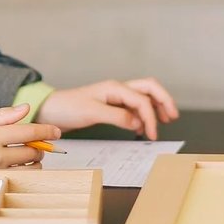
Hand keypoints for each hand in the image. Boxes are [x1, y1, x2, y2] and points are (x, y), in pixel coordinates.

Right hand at [0, 104, 60, 195]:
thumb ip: (2, 116)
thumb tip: (26, 109)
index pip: (29, 132)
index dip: (47, 131)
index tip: (57, 131)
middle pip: (33, 152)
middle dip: (39, 146)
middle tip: (34, 143)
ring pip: (29, 168)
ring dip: (32, 161)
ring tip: (22, 155)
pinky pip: (18, 178)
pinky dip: (22, 171)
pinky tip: (13, 165)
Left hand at [40, 78, 179, 139]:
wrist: (50, 110)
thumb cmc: (67, 108)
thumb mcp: (92, 112)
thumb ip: (116, 116)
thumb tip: (137, 122)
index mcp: (115, 88)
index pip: (142, 100)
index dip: (151, 117)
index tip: (152, 135)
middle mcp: (118, 90)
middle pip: (150, 88)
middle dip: (164, 100)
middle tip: (173, 116)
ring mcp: (115, 97)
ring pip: (144, 96)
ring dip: (155, 107)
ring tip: (163, 121)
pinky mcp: (111, 106)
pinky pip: (134, 106)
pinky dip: (142, 115)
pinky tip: (142, 127)